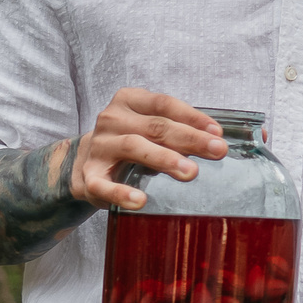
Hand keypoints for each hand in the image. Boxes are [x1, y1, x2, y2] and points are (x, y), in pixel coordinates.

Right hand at [71, 88, 227, 209]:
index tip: (217, 133)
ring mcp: (100, 147)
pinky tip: (141, 201)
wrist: (85, 161)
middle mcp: (112, 120)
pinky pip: (104, 185)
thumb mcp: (150, 126)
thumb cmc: (130, 140)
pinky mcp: (91, 176)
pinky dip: (121, 193)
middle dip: (189, 139)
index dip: (192, 117)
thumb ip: (178, 129)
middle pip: (155, 126)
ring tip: (190, 172)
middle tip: (217, 151)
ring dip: (164, 159)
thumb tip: (216, 141)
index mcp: (129, 101)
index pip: (163, 104)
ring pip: (133, 147)